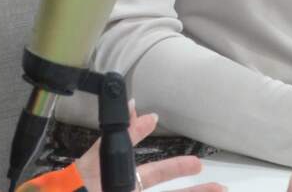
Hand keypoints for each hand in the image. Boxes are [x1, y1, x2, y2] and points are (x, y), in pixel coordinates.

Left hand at [76, 103, 223, 191]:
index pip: (153, 171)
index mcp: (124, 180)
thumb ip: (122, 134)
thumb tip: (137, 106)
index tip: (196, 163)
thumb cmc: (78, 185)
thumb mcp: (100, 157)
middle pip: (168, 189)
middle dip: (191, 186)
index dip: (174, 167)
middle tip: (213, 180)